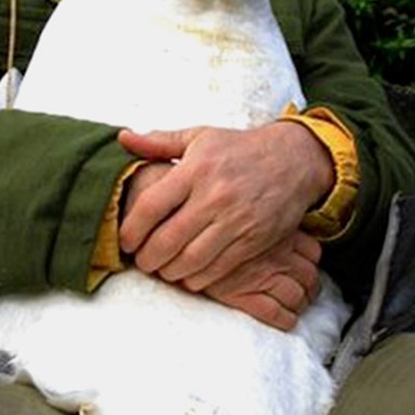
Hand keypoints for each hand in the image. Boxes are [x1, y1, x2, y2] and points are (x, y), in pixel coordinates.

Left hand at [118, 121, 333, 299]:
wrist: (292, 160)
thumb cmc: (238, 149)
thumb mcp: (199, 137)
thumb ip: (159, 142)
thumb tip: (123, 138)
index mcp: (197, 168)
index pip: (152, 205)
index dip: (131, 228)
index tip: (125, 239)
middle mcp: (214, 195)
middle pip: (167, 240)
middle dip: (147, 258)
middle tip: (141, 261)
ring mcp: (235, 220)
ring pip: (190, 260)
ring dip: (169, 272)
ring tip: (161, 268)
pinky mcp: (251, 240)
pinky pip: (216, 270)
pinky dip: (196, 278)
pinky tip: (187, 273)